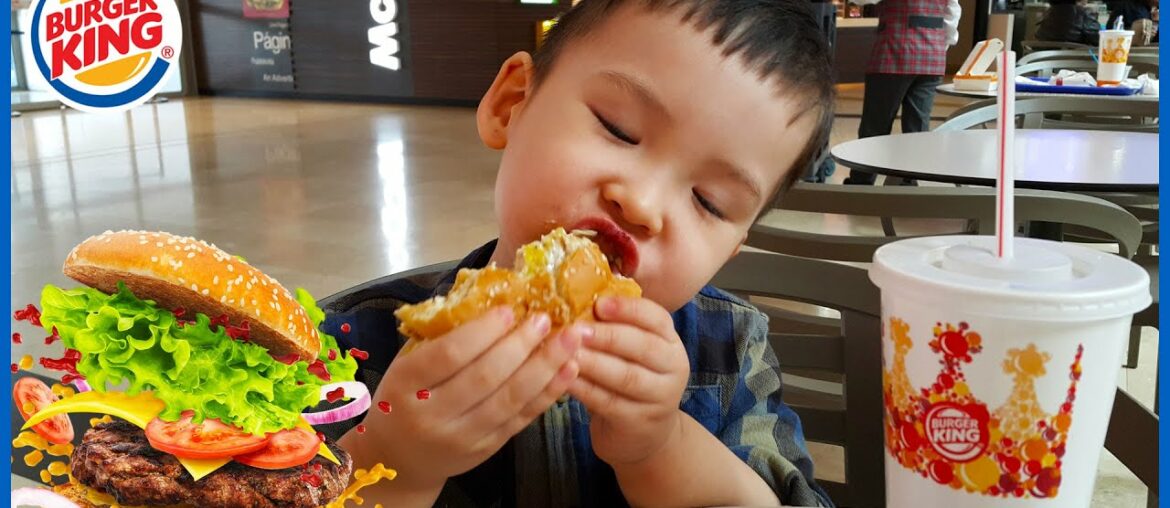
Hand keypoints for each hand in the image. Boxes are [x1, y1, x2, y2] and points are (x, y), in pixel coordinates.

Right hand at [350, 307, 584, 490]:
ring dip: (544, 368)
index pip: (449, 355)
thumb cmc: (404, 398)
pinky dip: (548, 393)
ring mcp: (461, 436)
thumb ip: (440, 339)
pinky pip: (521, 419)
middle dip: (520, 346)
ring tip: (568, 341)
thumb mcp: (405, 366)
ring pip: (509, 400)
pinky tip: (567, 370)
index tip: (509, 309)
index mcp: (405, 385)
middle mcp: (432, 415)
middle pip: (484, 378)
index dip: (482, 331)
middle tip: (544, 319)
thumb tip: (490, 300)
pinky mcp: (486, 450)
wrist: (400, 460)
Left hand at [568, 297, 689, 465]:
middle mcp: (673, 367)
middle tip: (576, 329)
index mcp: (670, 341)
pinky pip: (609, 402)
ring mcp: (660, 397)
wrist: (644, 434)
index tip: (599, 303)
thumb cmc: (630, 380)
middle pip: (643, 346)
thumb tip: (576, 299)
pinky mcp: (640, 421)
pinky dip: (585, 389)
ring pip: (626, 376)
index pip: (656, 318)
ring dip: (595, 363)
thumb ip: (615, 328)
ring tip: (567, 353)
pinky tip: (565, 380)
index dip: (628, 309)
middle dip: (608, 335)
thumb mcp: (631, 352)